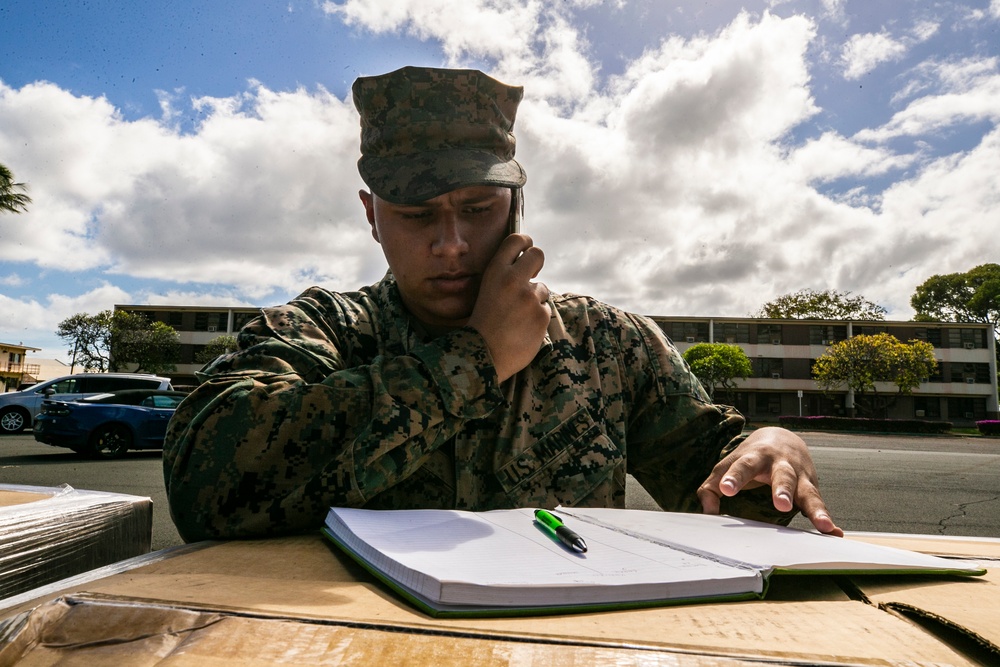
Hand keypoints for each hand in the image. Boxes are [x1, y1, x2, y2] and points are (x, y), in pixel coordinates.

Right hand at [468, 234, 550, 381]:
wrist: (483, 355)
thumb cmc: (481, 326)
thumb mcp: (484, 292)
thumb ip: (502, 278)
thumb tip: (523, 268)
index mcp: (495, 272)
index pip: (516, 240)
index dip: (525, 241)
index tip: (527, 246)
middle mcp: (514, 280)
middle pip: (538, 255)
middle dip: (536, 263)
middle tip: (531, 275)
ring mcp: (530, 298)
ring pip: (542, 289)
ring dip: (534, 300)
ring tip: (517, 317)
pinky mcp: (542, 315)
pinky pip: (545, 310)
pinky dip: (537, 319)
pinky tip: (523, 329)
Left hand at [697, 426, 843, 535]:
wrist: (781, 437)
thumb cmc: (750, 458)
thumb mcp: (727, 466)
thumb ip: (712, 486)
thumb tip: (708, 511)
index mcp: (755, 456)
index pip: (743, 466)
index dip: (735, 477)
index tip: (727, 489)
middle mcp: (780, 464)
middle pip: (782, 476)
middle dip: (782, 490)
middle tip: (781, 505)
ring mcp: (799, 476)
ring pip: (807, 492)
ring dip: (815, 508)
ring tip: (822, 524)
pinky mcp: (811, 488)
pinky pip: (819, 505)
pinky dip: (828, 518)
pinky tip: (834, 533)